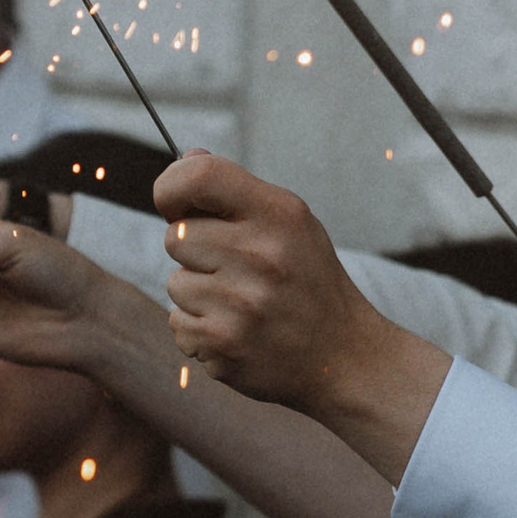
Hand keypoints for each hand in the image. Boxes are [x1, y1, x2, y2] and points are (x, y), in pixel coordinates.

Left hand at [152, 152, 397, 409]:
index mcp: (279, 214)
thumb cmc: (309, 282)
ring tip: (242, 305)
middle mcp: (261, 255)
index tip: (176, 206)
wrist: (345, 358)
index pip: (197, 177)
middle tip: (233, 270)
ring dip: (198, 296)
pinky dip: (199, 331)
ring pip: (175, 284)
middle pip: (175, 236)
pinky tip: (238, 333)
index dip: (171, 188)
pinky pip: (177, 323)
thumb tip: (186, 159)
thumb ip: (238, 191)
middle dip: (194, 253)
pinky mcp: (225, 344)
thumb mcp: (292, 225)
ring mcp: (242, 303)